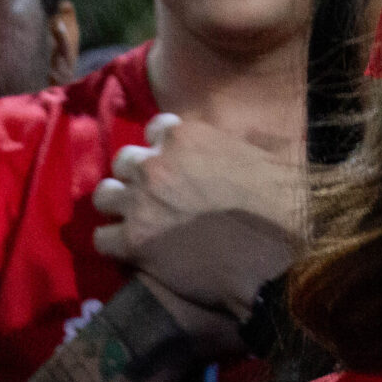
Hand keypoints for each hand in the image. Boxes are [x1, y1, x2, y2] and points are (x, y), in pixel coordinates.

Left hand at [93, 114, 303, 322]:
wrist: (277, 251)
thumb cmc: (279, 203)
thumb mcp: (253, 153)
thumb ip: (224, 145)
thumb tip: (230, 143)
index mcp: (183, 137)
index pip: (154, 130)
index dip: (163, 149)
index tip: (174, 165)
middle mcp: (154, 164)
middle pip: (124, 161)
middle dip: (137, 176)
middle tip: (155, 197)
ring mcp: (141, 203)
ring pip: (104, 195)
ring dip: (118, 206)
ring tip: (136, 221)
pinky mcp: (134, 241)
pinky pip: (102, 238)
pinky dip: (114, 244)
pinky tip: (132, 251)